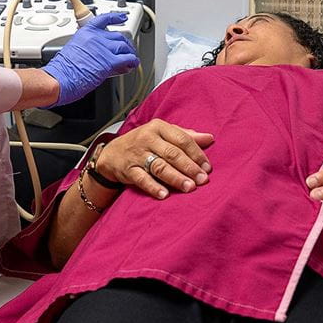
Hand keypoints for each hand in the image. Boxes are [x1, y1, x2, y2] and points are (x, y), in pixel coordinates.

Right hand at [44, 13, 139, 106]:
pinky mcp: (109, 61)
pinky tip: (132, 66)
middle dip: (124, 44)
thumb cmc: (62, 70)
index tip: (122, 17)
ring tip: (130, 61)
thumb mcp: (73, 50)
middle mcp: (95, 38)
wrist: (59, 79)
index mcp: (85, 32)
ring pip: (124, 47)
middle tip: (126, 52)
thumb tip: (100, 55)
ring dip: (129, 54)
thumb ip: (88, 48)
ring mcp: (103, 48)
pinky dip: (132, 62)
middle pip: (118, 36)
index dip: (116, 18)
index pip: (104, 19)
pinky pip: (127, 59)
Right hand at [96, 119, 213, 199]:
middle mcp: (148, 139)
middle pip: (172, 154)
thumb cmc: (144, 142)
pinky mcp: (128, 169)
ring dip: (176, 178)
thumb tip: (210, 138)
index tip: (208, 167)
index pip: (182, 139)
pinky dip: (153, 187)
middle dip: (189, 168)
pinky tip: (165, 195)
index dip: (196, 154)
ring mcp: (137, 154)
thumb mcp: (163, 133)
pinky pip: (142, 179)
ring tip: (189, 187)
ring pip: (159, 166)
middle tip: (202, 180)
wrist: (113, 153)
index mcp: (159, 127)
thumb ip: (186, 135)